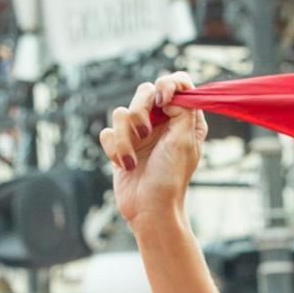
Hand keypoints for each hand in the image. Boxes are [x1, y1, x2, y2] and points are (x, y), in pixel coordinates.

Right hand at [100, 72, 205, 228]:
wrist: (149, 209)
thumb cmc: (170, 178)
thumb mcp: (183, 141)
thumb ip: (182, 110)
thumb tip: (171, 92)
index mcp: (185, 119)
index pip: (179, 84)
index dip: (169, 84)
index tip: (163, 99)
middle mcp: (162, 122)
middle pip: (145, 92)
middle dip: (140, 110)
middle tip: (144, 132)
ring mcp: (140, 133)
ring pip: (122, 113)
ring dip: (125, 138)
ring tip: (132, 161)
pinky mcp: (121, 145)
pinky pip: (108, 132)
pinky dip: (114, 149)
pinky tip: (125, 165)